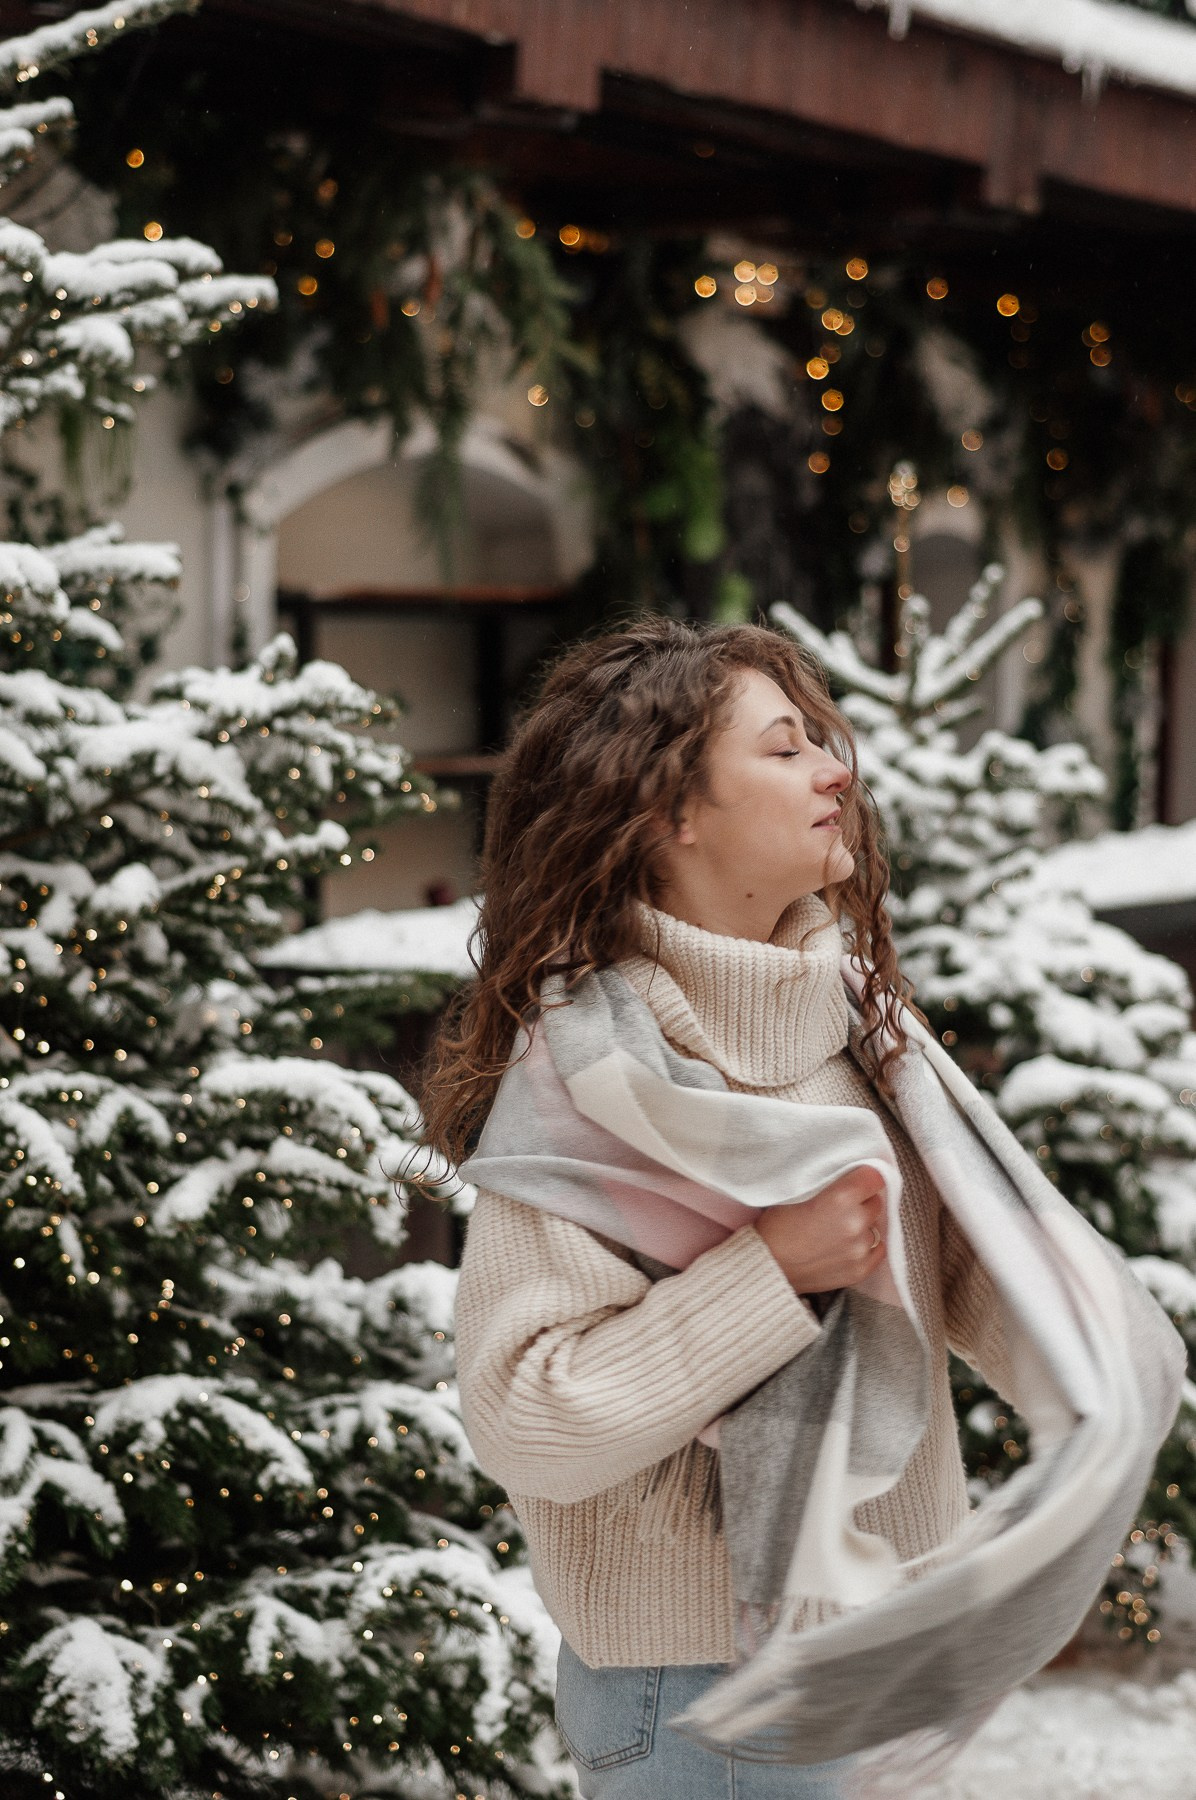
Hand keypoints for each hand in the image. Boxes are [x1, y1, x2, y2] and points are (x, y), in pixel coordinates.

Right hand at [754, 1165, 887, 1293]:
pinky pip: (878, 1250)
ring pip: (876, 1227)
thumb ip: (831, 1184)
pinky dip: (867, 1246)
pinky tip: (849, 1245)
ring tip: (840, 1230)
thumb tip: (851, 1179)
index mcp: (841, 1197)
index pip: (874, 1177)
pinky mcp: (860, 1270)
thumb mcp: (800, 1192)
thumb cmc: (777, 1226)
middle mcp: (855, 1222)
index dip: (863, 1178)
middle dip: (862, 1202)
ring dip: (863, 1225)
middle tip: (842, 1207)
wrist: (767, 1265)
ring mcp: (859, 1249)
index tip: (856, 1180)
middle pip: (876, 1202)